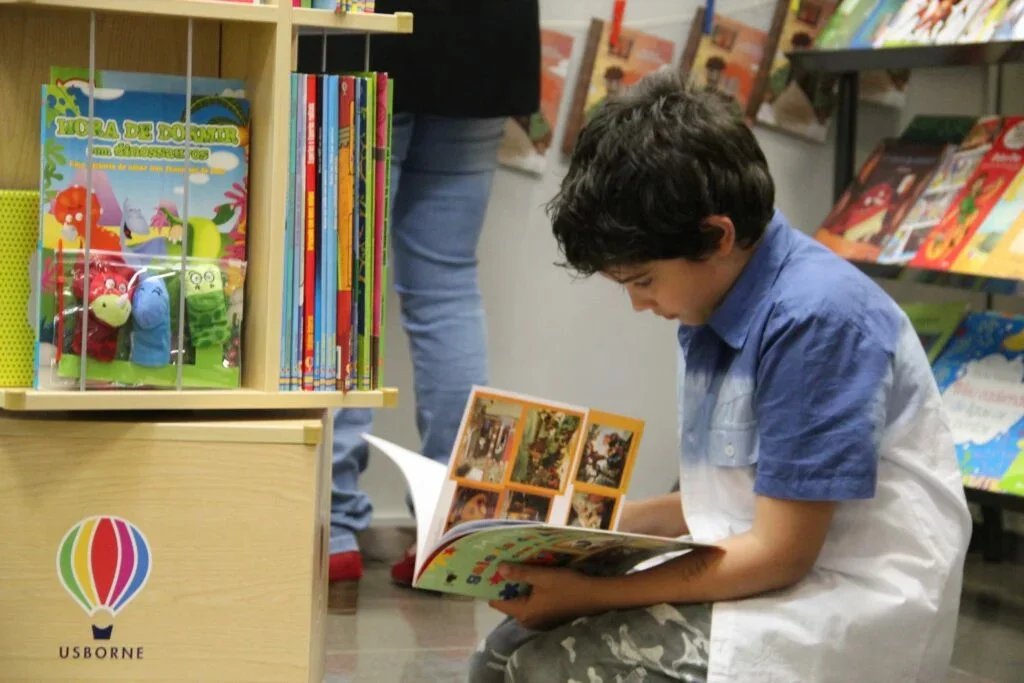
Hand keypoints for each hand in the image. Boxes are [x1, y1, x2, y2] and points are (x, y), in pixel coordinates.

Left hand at [488, 563, 605, 630]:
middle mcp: (527, 621)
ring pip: (520, 602)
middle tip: (503, 565)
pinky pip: (530, 605)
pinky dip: (529, 593)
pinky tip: (533, 579)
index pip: (497, 602)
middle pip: (508, 602)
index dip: (492, 587)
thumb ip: (520, 573)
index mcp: (524, 613)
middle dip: (506, 585)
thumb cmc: (568, 586)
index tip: (490, 571)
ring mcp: (537, 622)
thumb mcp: (542, 576)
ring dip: (519, 588)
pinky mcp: (546, 618)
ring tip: (517, 568)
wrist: (595, 596)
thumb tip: (499, 569)